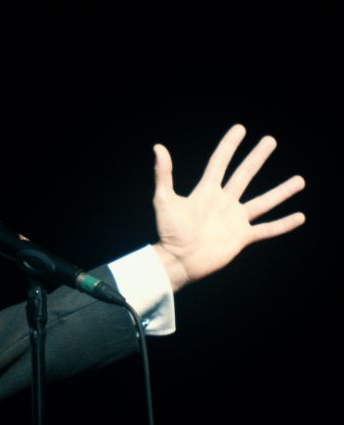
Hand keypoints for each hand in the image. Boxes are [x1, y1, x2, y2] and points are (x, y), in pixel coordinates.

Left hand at [151, 124, 305, 291]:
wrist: (178, 260)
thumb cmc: (169, 231)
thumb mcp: (164, 200)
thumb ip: (164, 175)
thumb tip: (158, 147)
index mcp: (206, 191)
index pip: (220, 162)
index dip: (229, 146)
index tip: (240, 129)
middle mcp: (223, 202)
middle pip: (244, 175)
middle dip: (257, 157)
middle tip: (270, 140)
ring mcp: (234, 219)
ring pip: (263, 202)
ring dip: (281, 191)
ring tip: (300, 180)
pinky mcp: (241, 237)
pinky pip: (266, 229)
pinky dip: (283, 224)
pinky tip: (300, 216)